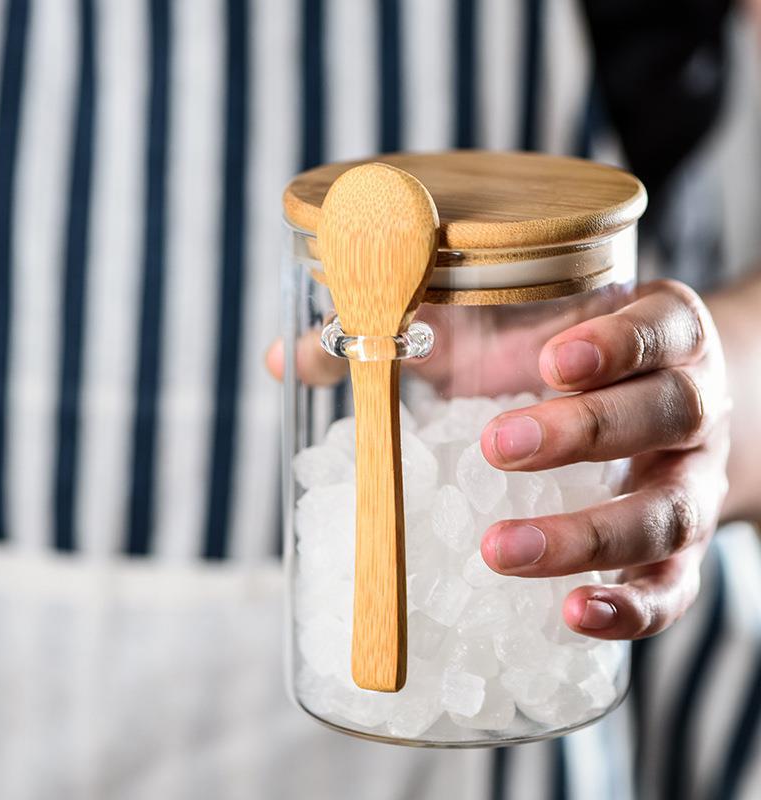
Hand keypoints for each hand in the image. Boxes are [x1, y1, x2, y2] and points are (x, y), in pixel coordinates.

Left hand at [479, 280, 730, 639]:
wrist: (644, 406)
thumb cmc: (566, 360)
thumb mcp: (522, 326)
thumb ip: (455, 324)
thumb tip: (359, 346)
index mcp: (665, 336)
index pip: (660, 329)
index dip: (616, 345)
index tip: (552, 362)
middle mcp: (694, 406)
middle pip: (668, 413)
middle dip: (584, 432)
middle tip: (498, 448)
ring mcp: (694, 483)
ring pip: (670, 511)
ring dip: (589, 536)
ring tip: (502, 550)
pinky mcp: (683, 550)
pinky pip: (674, 585)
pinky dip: (631, 607)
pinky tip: (574, 614)